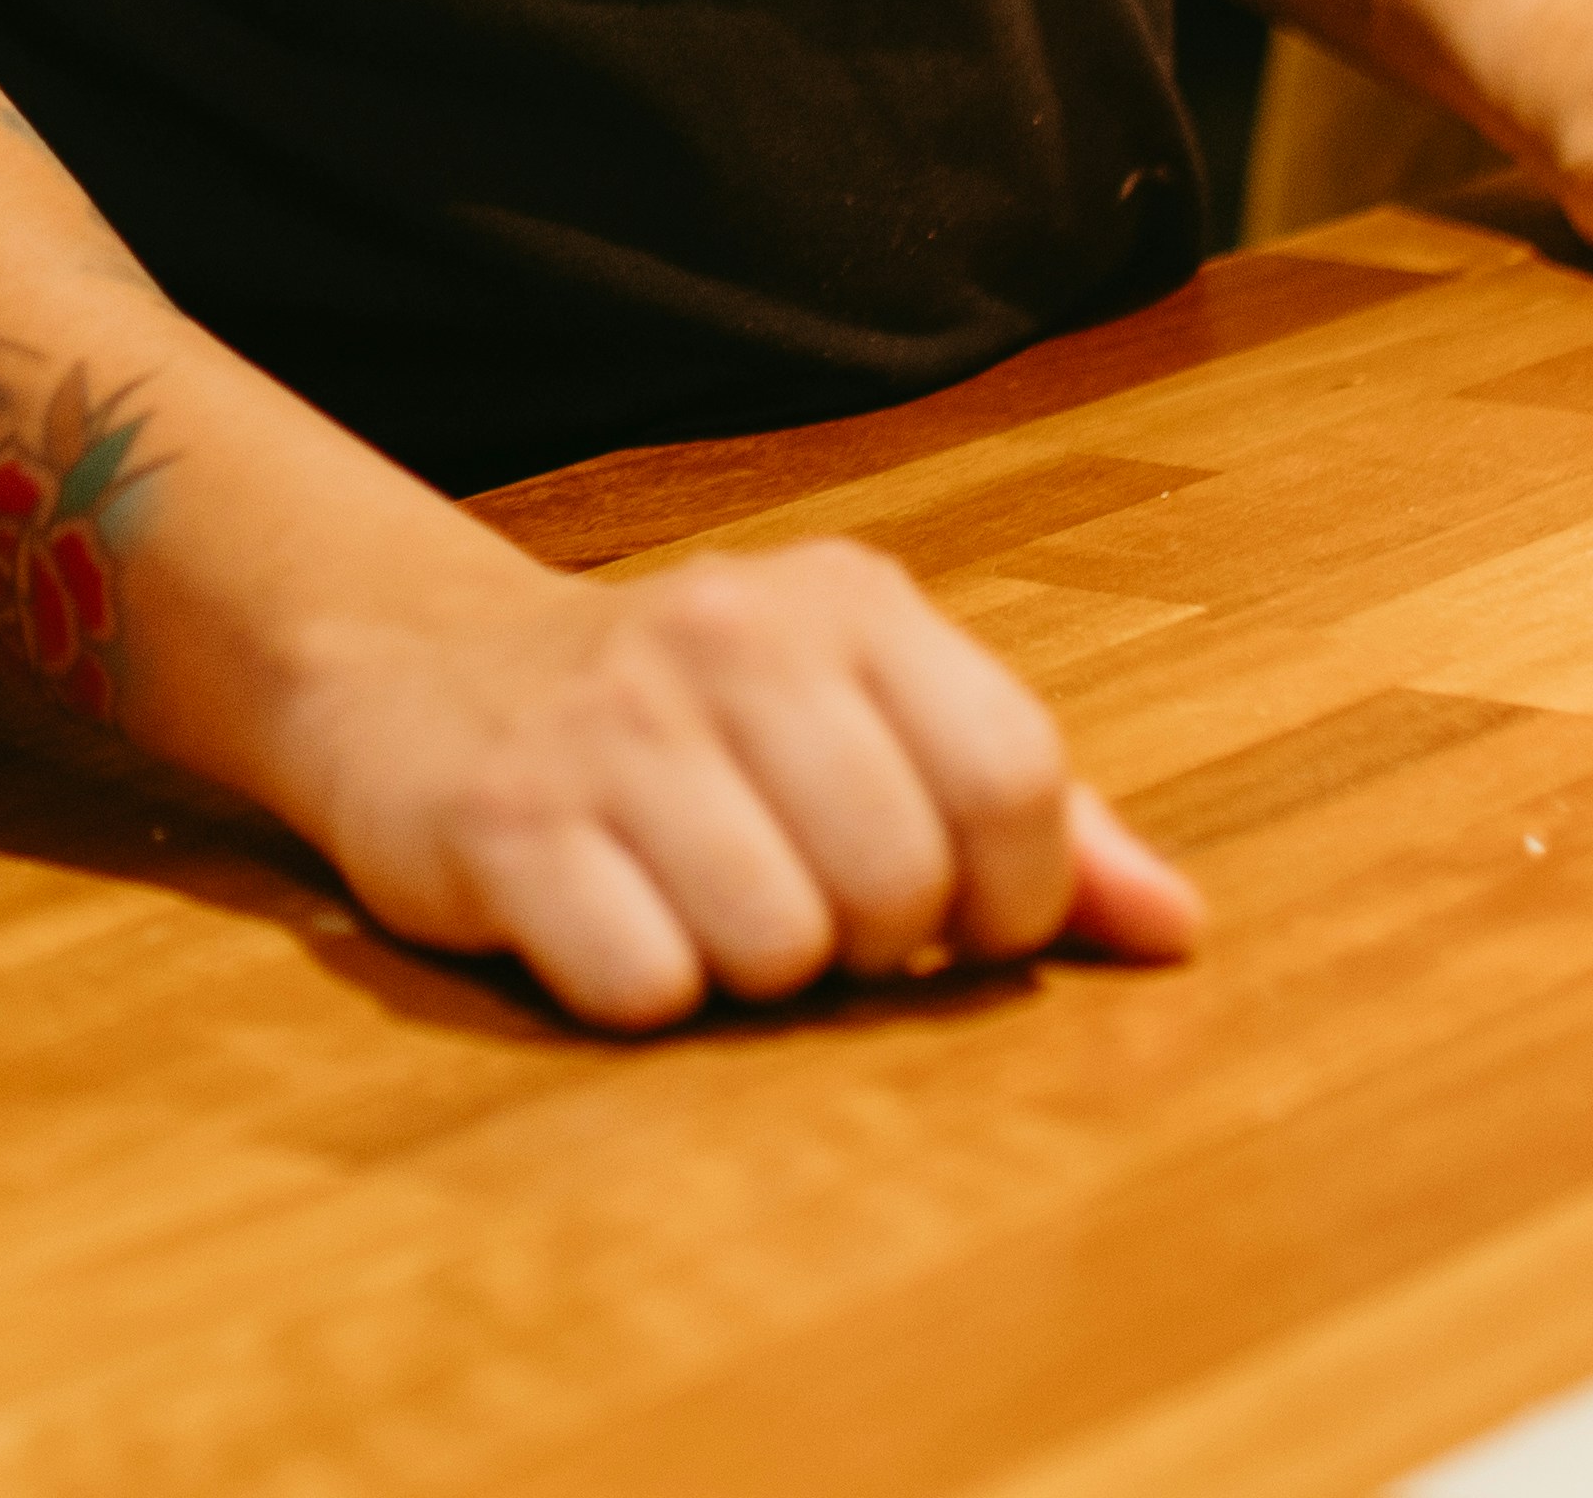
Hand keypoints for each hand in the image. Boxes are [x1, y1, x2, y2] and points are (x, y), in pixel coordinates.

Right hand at [252, 540, 1204, 1035]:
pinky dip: (639, 989)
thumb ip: (1031, 818)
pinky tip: (603, 920)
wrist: (416, 668)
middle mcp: (728, 636)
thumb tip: (1176, 931)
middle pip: (900, 877)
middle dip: (869, 940)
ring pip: (777, 945)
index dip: (1010, 894)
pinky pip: (645, 985)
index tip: (953, 918)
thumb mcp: (859, 718)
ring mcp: (609, 725)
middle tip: (803, 907)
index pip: (1013, 776)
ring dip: (750, 970)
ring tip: (697, 906)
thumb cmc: (685, 723)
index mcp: (846, 602)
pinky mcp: (501, 821)